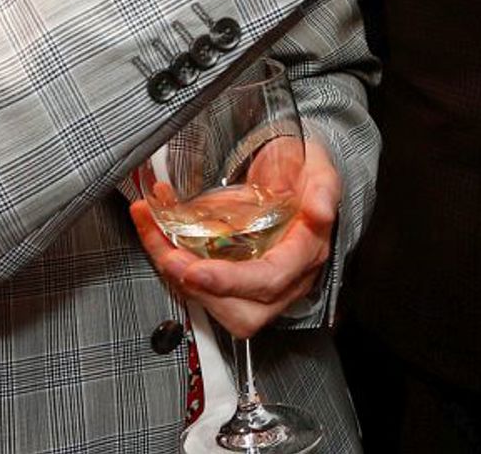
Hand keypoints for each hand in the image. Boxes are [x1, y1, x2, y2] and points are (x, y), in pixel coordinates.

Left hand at [131, 138, 339, 338]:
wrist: (295, 173)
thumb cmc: (306, 173)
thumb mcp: (320, 169)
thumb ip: (324, 188)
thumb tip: (320, 210)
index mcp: (306, 252)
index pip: (270, 280)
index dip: (230, 281)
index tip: (196, 271)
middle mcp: (284, 278)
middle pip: (243, 311)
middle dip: (199, 292)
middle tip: (169, 258)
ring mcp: (257, 283)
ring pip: (218, 306)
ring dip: (180, 281)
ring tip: (157, 242)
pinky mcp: (234, 278)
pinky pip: (202, 289)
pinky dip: (173, 265)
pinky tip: (156, 233)